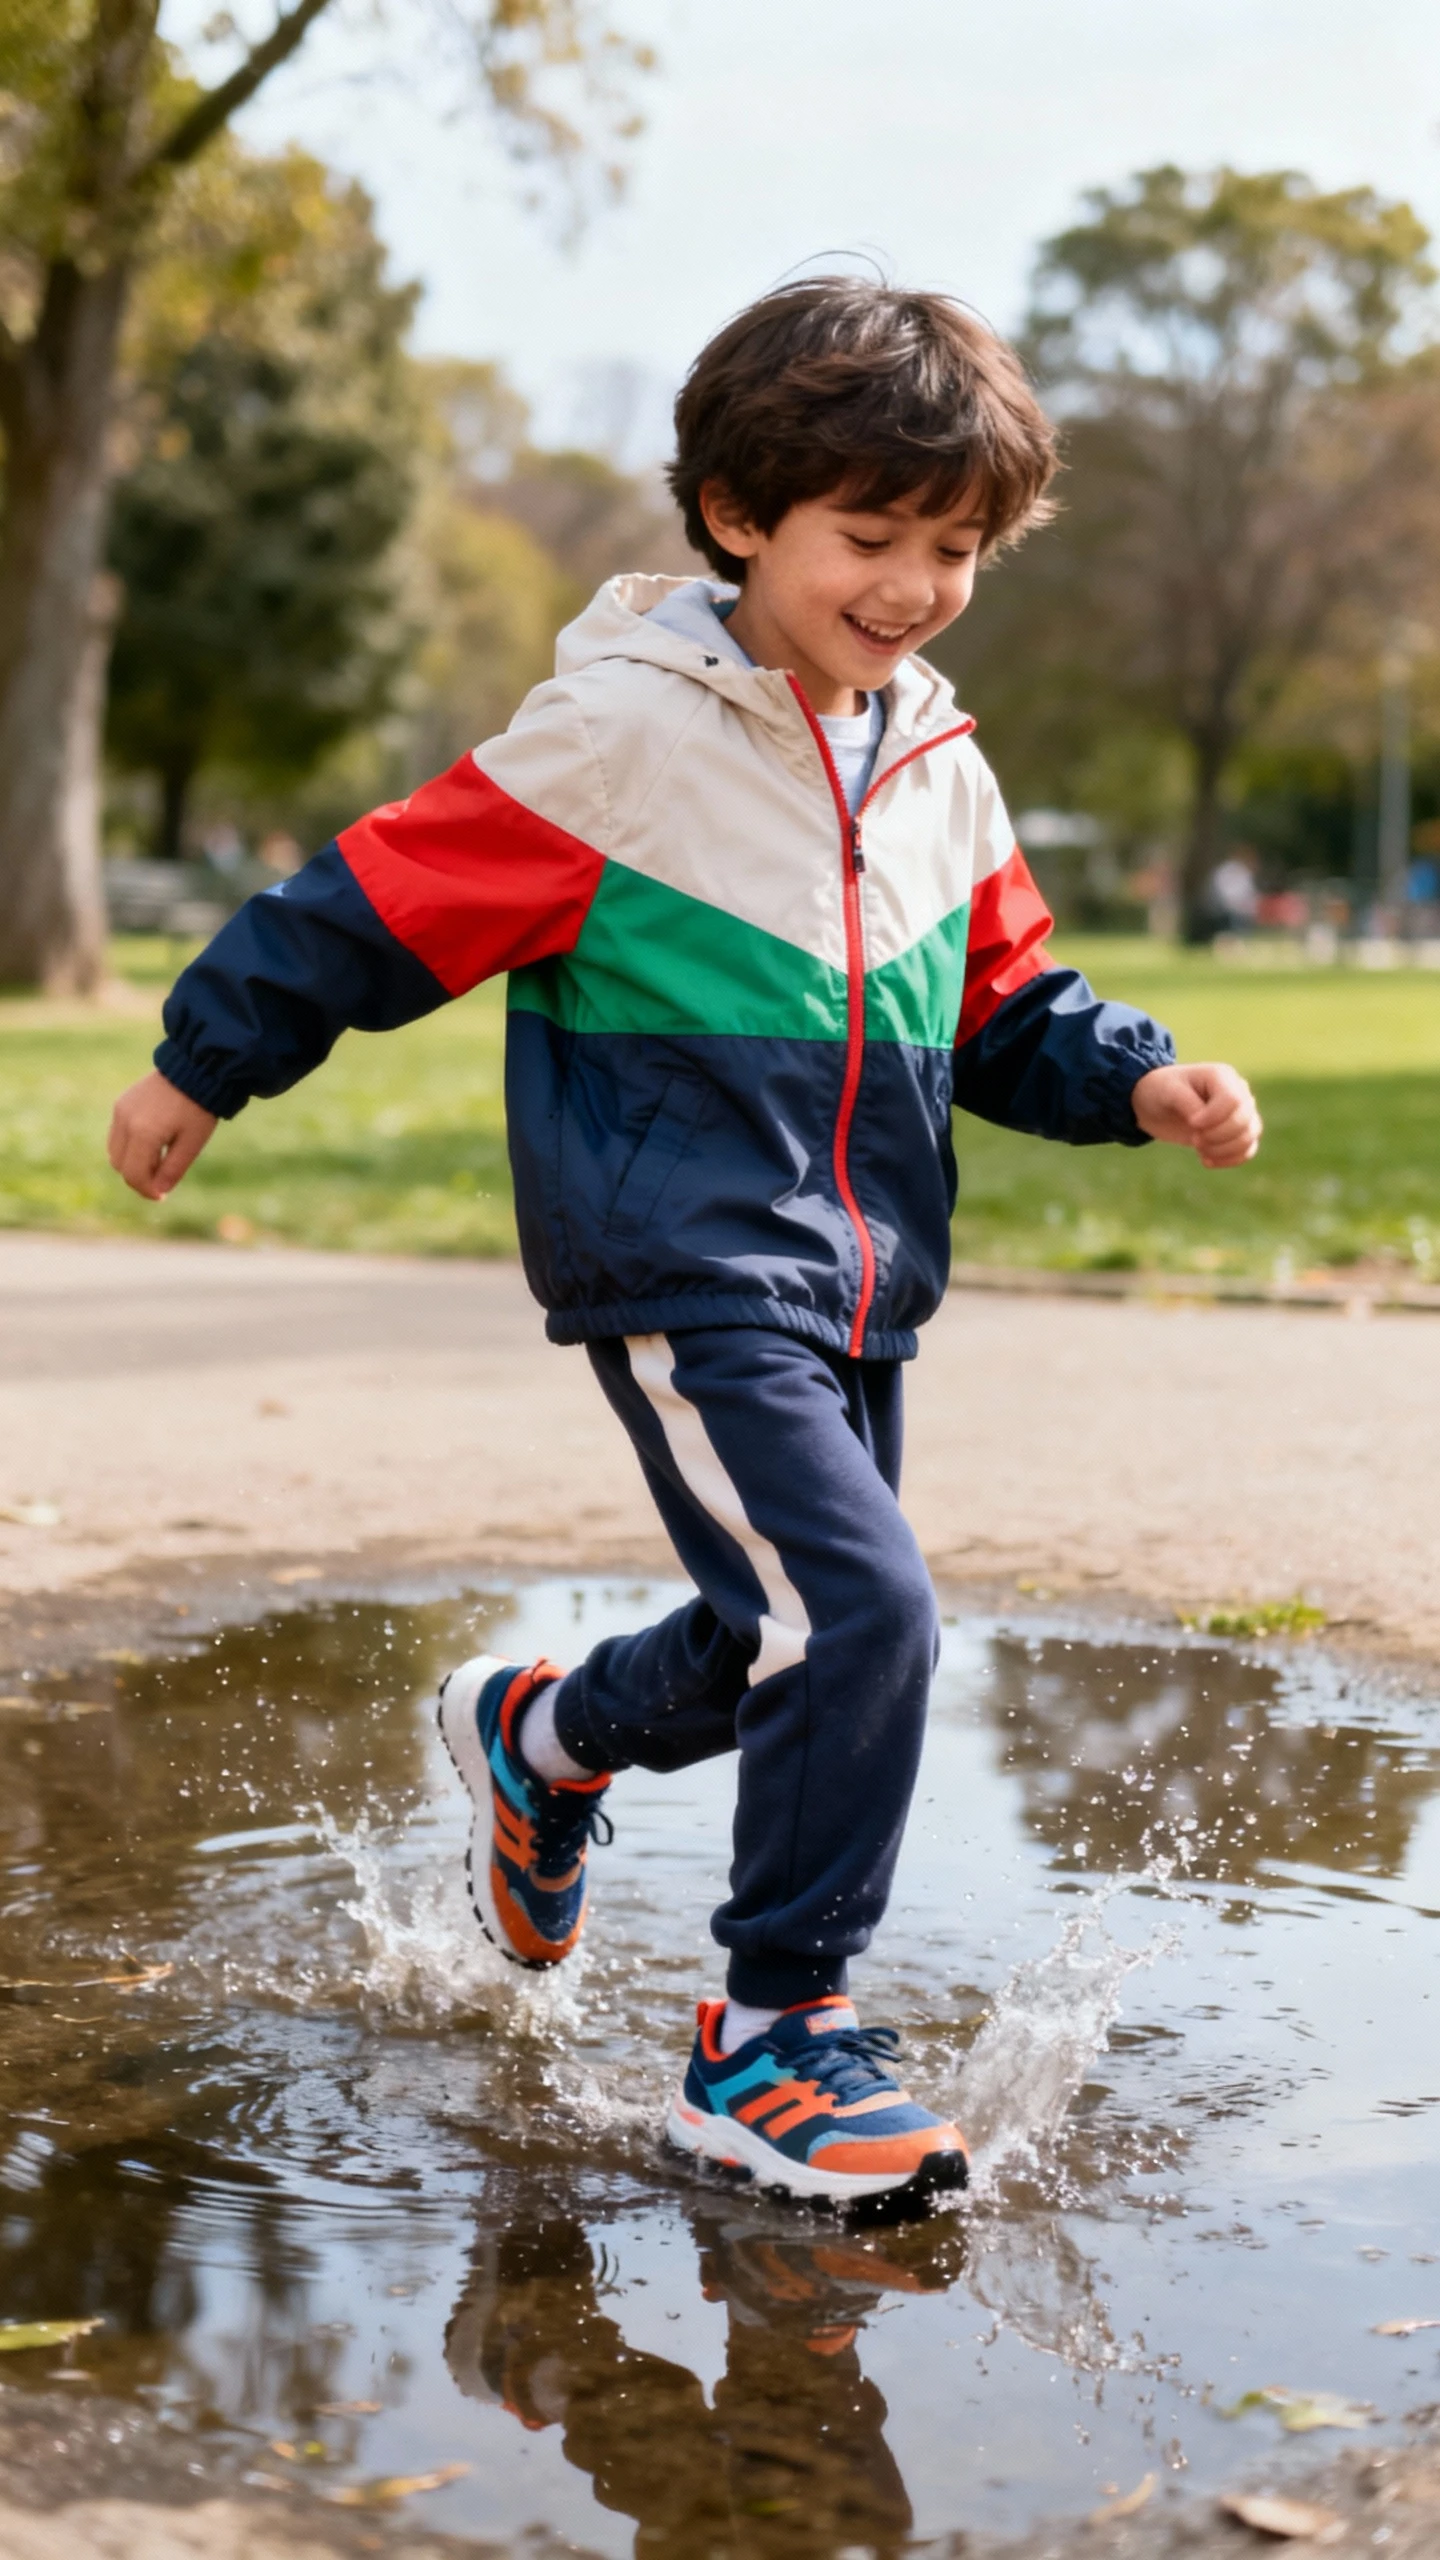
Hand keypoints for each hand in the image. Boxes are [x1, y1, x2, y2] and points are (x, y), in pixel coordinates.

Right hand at [108, 1071, 217, 1199]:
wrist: (194, 1068)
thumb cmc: (198, 1107)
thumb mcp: (192, 1143)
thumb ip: (173, 1170)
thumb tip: (158, 1192)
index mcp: (144, 1133)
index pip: (134, 1175)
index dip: (146, 1191)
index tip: (161, 1196)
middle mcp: (125, 1121)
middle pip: (120, 1165)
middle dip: (138, 1177)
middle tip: (162, 1178)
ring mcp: (120, 1111)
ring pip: (114, 1151)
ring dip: (132, 1162)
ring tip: (159, 1159)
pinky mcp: (121, 1103)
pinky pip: (117, 1134)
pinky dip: (129, 1146)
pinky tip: (152, 1143)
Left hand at [1130, 1062, 1260, 1167]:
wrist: (1155, 1104)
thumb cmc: (1161, 1090)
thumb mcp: (1168, 1091)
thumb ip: (1188, 1103)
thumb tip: (1204, 1123)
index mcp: (1222, 1075)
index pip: (1233, 1100)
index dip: (1215, 1118)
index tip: (1191, 1123)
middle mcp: (1237, 1091)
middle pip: (1244, 1120)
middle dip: (1218, 1136)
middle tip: (1194, 1139)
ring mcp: (1240, 1113)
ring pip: (1249, 1136)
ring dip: (1223, 1150)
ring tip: (1200, 1149)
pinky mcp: (1237, 1132)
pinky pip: (1248, 1150)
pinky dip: (1229, 1160)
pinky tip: (1206, 1161)